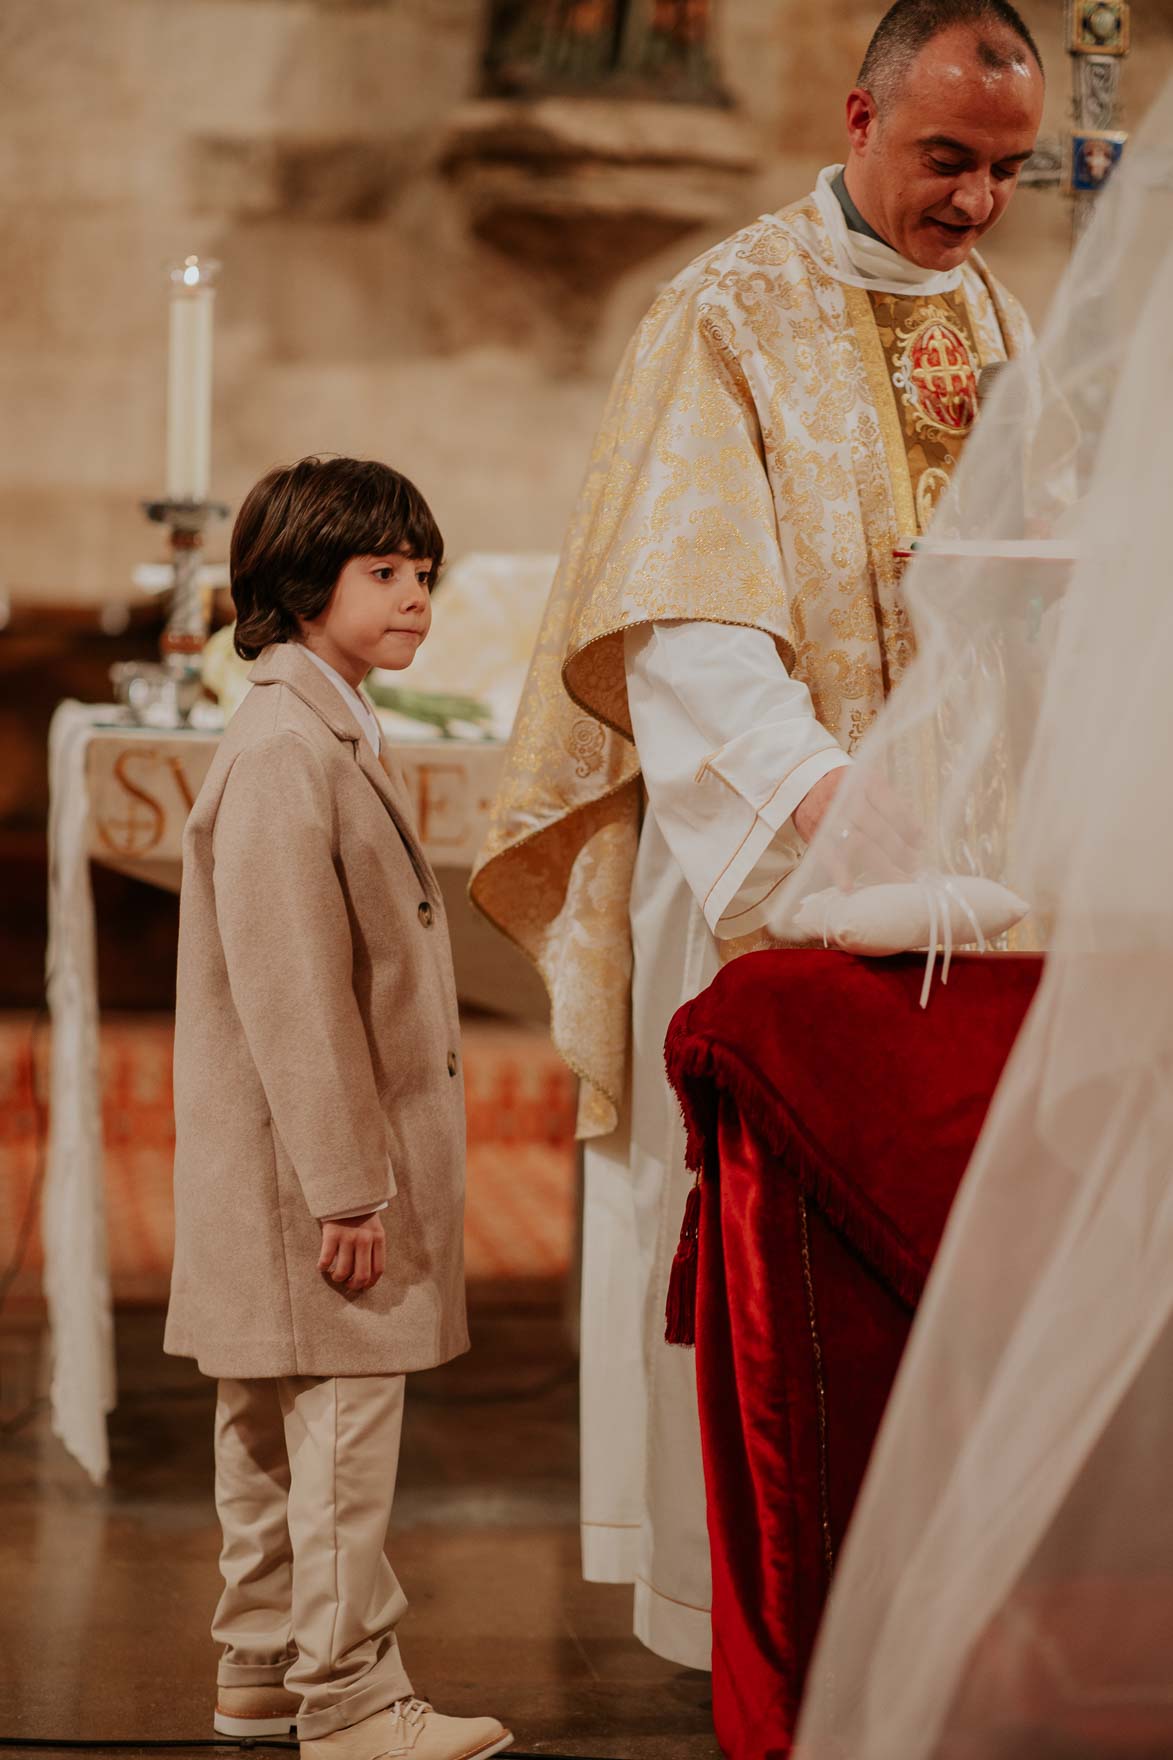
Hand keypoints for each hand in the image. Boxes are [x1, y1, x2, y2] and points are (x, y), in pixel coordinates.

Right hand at [318, 1211, 385, 1292]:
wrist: (346, 1192)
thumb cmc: (360, 1214)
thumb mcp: (374, 1228)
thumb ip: (373, 1248)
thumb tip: (367, 1276)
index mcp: (378, 1239)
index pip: (378, 1270)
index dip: (370, 1283)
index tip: (362, 1286)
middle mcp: (365, 1240)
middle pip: (362, 1275)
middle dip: (353, 1285)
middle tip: (347, 1283)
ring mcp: (348, 1237)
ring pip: (343, 1271)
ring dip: (337, 1278)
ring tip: (334, 1274)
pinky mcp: (332, 1234)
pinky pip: (326, 1260)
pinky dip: (322, 1267)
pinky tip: (323, 1265)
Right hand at [795, 767, 921, 888]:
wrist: (808, 787)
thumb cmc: (850, 790)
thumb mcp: (871, 786)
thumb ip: (893, 806)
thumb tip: (919, 835)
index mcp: (866, 782)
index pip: (894, 808)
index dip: (910, 829)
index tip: (921, 845)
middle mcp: (848, 798)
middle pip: (879, 829)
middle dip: (900, 852)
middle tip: (914, 867)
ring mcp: (831, 818)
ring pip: (859, 844)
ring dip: (881, 865)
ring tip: (899, 879)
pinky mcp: (817, 835)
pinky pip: (828, 855)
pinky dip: (838, 872)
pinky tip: (848, 887)